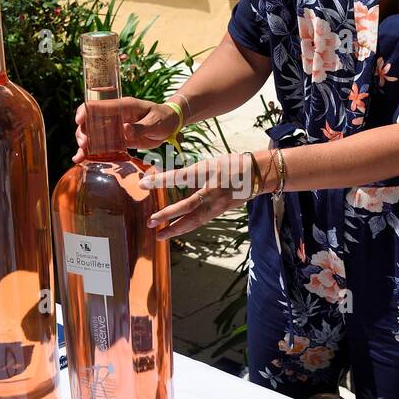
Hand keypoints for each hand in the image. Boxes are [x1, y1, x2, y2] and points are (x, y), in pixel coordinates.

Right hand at [73, 96, 181, 161]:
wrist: (171, 125)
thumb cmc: (164, 118)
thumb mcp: (155, 122)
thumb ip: (140, 127)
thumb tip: (125, 130)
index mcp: (123, 106)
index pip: (99, 105)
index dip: (86, 111)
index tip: (79, 121)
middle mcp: (115, 116)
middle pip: (91, 120)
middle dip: (83, 131)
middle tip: (84, 144)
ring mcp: (115, 128)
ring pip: (93, 133)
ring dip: (85, 143)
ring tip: (81, 154)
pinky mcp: (118, 139)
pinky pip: (102, 145)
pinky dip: (91, 152)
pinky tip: (81, 159)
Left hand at [139, 153, 256, 240]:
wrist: (256, 175)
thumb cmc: (230, 165)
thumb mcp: (208, 163)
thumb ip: (190, 174)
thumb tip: (168, 181)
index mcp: (207, 172)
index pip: (179, 176)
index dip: (161, 181)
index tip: (142, 184)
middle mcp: (212, 190)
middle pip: (187, 206)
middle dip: (167, 215)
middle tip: (149, 222)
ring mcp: (217, 203)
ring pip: (194, 220)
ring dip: (175, 229)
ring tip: (159, 236)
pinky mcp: (220, 211)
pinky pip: (200, 221)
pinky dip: (186, 227)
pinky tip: (174, 232)